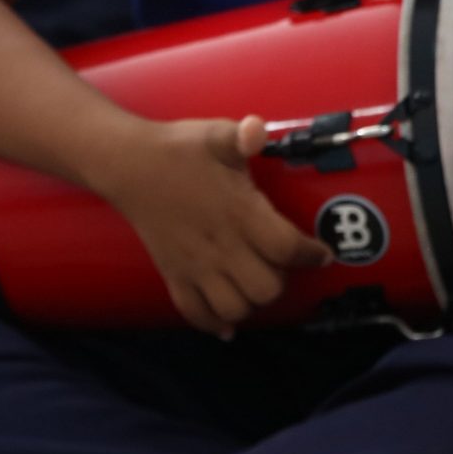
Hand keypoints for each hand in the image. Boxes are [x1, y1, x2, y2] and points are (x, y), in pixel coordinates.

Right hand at [93, 114, 331, 337]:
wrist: (130, 165)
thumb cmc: (180, 149)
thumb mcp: (217, 134)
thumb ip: (244, 136)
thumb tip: (258, 130)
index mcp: (238, 212)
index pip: (286, 247)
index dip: (312, 254)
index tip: (323, 254)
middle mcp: (220, 245)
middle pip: (265, 288)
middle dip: (282, 280)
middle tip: (283, 264)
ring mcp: (194, 265)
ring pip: (234, 307)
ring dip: (251, 302)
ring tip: (256, 283)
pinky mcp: (173, 274)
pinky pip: (195, 314)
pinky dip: (214, 323)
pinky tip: (228, 321)